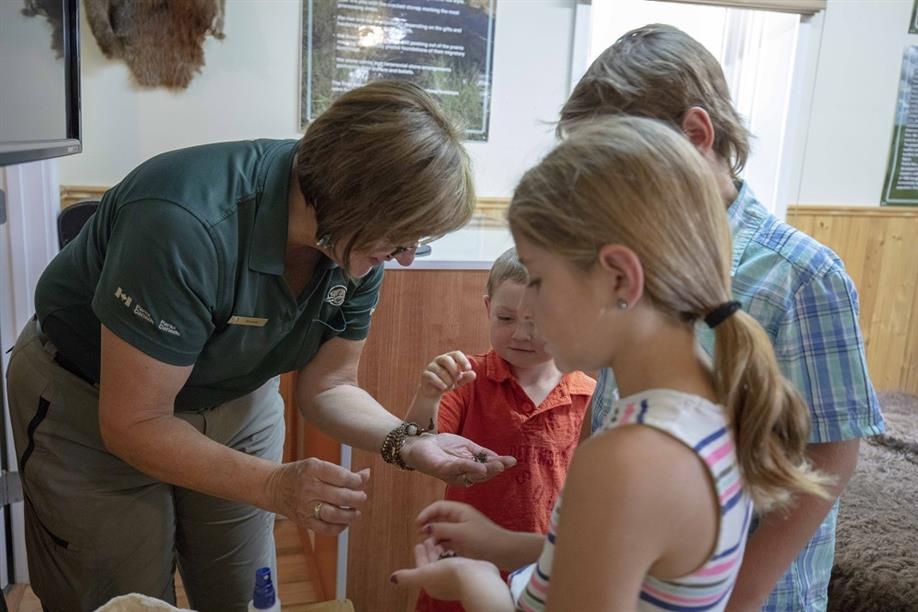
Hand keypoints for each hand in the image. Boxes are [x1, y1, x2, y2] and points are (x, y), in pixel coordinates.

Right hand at [267, 458, 369, 535]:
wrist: (274, 487)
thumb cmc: (301, 474)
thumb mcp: (318, 465)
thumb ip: (342, 472)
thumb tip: (367, 473)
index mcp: (314, 469)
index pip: (343, 477)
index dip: (357, 481)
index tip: (361, 481)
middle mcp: (309, 487)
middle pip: (342, 496)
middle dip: (358, 498)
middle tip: (362, 497)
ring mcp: (306, 506)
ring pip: (336, 514)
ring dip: (351, 514)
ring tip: (356, 511)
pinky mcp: (304, 521)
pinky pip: (326, 529)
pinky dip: (340, 527)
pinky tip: (345, 522)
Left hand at [390, 537, 504, 603]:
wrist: (478, 580)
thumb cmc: (450, 575)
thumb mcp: (426, 573)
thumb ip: (409, 576)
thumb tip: (392, 579)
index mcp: (430, 583)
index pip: (422, 566)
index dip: (420, 554)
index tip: (418, 543)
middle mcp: (442, 583)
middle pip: (433, 564)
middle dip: (430, 551)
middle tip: (428, 538)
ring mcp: (456, 580)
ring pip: (445, 562)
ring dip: (441, 550)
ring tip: (440, 539)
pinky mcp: (468, 573)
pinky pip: (456, 561)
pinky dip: (453, 552)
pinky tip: (455, 545)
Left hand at [402, 432, 515, 485]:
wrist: (420, 443)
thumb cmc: (443, 446)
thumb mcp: (467, 447)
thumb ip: (482, 453)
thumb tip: (500, 458)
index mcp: (469, 470)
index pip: (487, 469)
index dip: (500, 466)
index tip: (513, 461)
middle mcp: (462, 476)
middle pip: (482, 475)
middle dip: (495, 469)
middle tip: (507, 463)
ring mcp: (452, 474)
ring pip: (471, 474)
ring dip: (485, 470)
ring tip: (497, 465)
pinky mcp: (441, 469)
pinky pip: (457, 469)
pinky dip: (468, 467)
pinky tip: (478, 465)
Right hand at [416, 500, 508, 562]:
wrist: (505, 552)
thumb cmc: (484, 539)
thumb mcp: (461, 532)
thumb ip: (442, 529)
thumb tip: (426, 528)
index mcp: (460, 511)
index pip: (438, 507)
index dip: (426, 513)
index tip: (417, 524)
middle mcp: (459, 519)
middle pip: (438, 518)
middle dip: (429, 526)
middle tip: (420, 536)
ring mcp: (461, 531)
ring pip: (442, 531)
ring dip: (434, 538)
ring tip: (429, 547)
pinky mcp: (463, 543)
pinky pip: (448, 542)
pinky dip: (441, 546)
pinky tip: (437, 553)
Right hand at [417, 351, 476, 400]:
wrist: (434, 391)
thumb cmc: (449, 382)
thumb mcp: (459, 381)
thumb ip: (466, 377)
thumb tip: (473, 374)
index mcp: (449, 358)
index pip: (456, 354)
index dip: (463, 360)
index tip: (468, 369)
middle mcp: (439, 359)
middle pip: (446, 359)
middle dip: (454, 370)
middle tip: (457, 379)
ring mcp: (431, 366)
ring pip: (440, 370)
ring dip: (448, 380)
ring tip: (450, 386)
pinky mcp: (425, 374)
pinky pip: (431, 376)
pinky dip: (439, 382)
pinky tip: (444, 387)